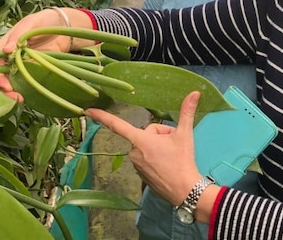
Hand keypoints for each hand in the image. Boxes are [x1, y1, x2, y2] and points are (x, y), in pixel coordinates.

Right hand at [0, 8, 76, 100]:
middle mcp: (11, 59)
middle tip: (15, 97)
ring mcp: (23, 67)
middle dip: (4, 90)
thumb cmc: (45, 20)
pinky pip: (28, 84)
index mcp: (5, 47)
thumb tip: (6, 50)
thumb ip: (19, 35)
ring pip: (13, 84)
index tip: (6, 85)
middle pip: (0, 79)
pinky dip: (27, 91)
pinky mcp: (35, 72)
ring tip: (21, 99)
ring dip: (14, 94)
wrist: (65, 26)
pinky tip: (30, 96)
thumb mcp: (31, 23)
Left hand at [86, 92, 203, 205]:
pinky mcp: (141, 175)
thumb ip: (187, 111)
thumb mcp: (185, 134)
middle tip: (174, 144)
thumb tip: (195, 93)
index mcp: (141, 140)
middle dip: (160, 136)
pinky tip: (168, 164)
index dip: (102, 116)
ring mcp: (136, 165)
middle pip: (146, 134)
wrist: (185, 190)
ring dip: (158, 147)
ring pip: (147, 147)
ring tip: (172, 156)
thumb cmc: (182, 160)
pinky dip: (156, 158)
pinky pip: (147, 159)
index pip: (118, 125)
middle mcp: (134, 152)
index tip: (87, 111)